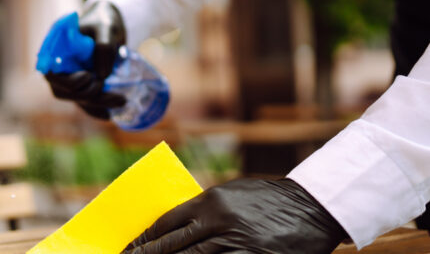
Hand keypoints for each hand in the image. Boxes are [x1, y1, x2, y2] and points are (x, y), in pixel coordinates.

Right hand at [46, 1, 126, 119]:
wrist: (110, 23)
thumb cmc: (104, 20)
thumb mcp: (107, 27)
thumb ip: (103, 47)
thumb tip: (101, 75)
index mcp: (55, 48)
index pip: (50, 73)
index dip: (67, 81)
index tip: (88, 77)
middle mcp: (58, 65)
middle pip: (62, 90)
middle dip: (87, 95)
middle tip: (110, 89)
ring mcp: (69, 77)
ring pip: (75, 98)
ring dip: (96, 104)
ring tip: (121, 101)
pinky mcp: (81, 85)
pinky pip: (85, 102)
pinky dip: (97, 109)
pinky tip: (110, 114)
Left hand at [123, 179, 346, 253]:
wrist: (313, 208)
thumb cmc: (268, 201)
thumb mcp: (230, 197)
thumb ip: (203, 212)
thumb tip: (173, 230)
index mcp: (210, 201)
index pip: (166, 222)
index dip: (145, 238)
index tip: (132, 247)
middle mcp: (219, 222)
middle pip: (172, 246)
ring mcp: (236, 244)